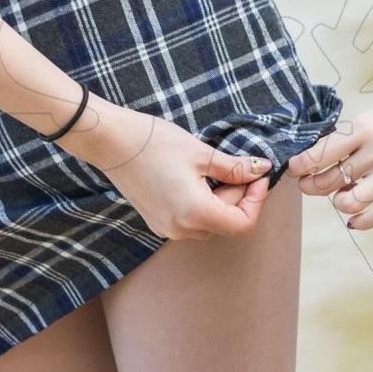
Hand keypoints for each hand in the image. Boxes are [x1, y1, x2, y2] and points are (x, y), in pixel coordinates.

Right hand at [68, 102, 271, 240]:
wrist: (111, 142)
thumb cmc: (154, 143)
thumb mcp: (202, 153)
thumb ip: (235, 168)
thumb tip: (261, 170)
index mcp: (195, 213)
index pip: (242, 224)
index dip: (256, 201)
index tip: (258, 177)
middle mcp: (181, 229)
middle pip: (227, 223)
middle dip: (240, 196)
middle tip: (239, 166)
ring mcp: (166, 228)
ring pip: (210, 222)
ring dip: (221, 199)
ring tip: (214, 170)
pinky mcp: (158, 221)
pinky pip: (191, 219)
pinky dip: (203, 202)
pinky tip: (197, 178)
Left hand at [286, 89, 372, 229]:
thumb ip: (352, 136)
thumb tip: (317, 158)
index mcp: (366, 127)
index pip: (321, 152)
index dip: (301, 165)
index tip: (295, 169)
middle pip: (330, 180)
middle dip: (314, 187)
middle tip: (312, 186)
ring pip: (351, 201)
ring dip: (339, 203)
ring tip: (341, 197)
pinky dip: (361, 222)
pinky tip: (354, 221)